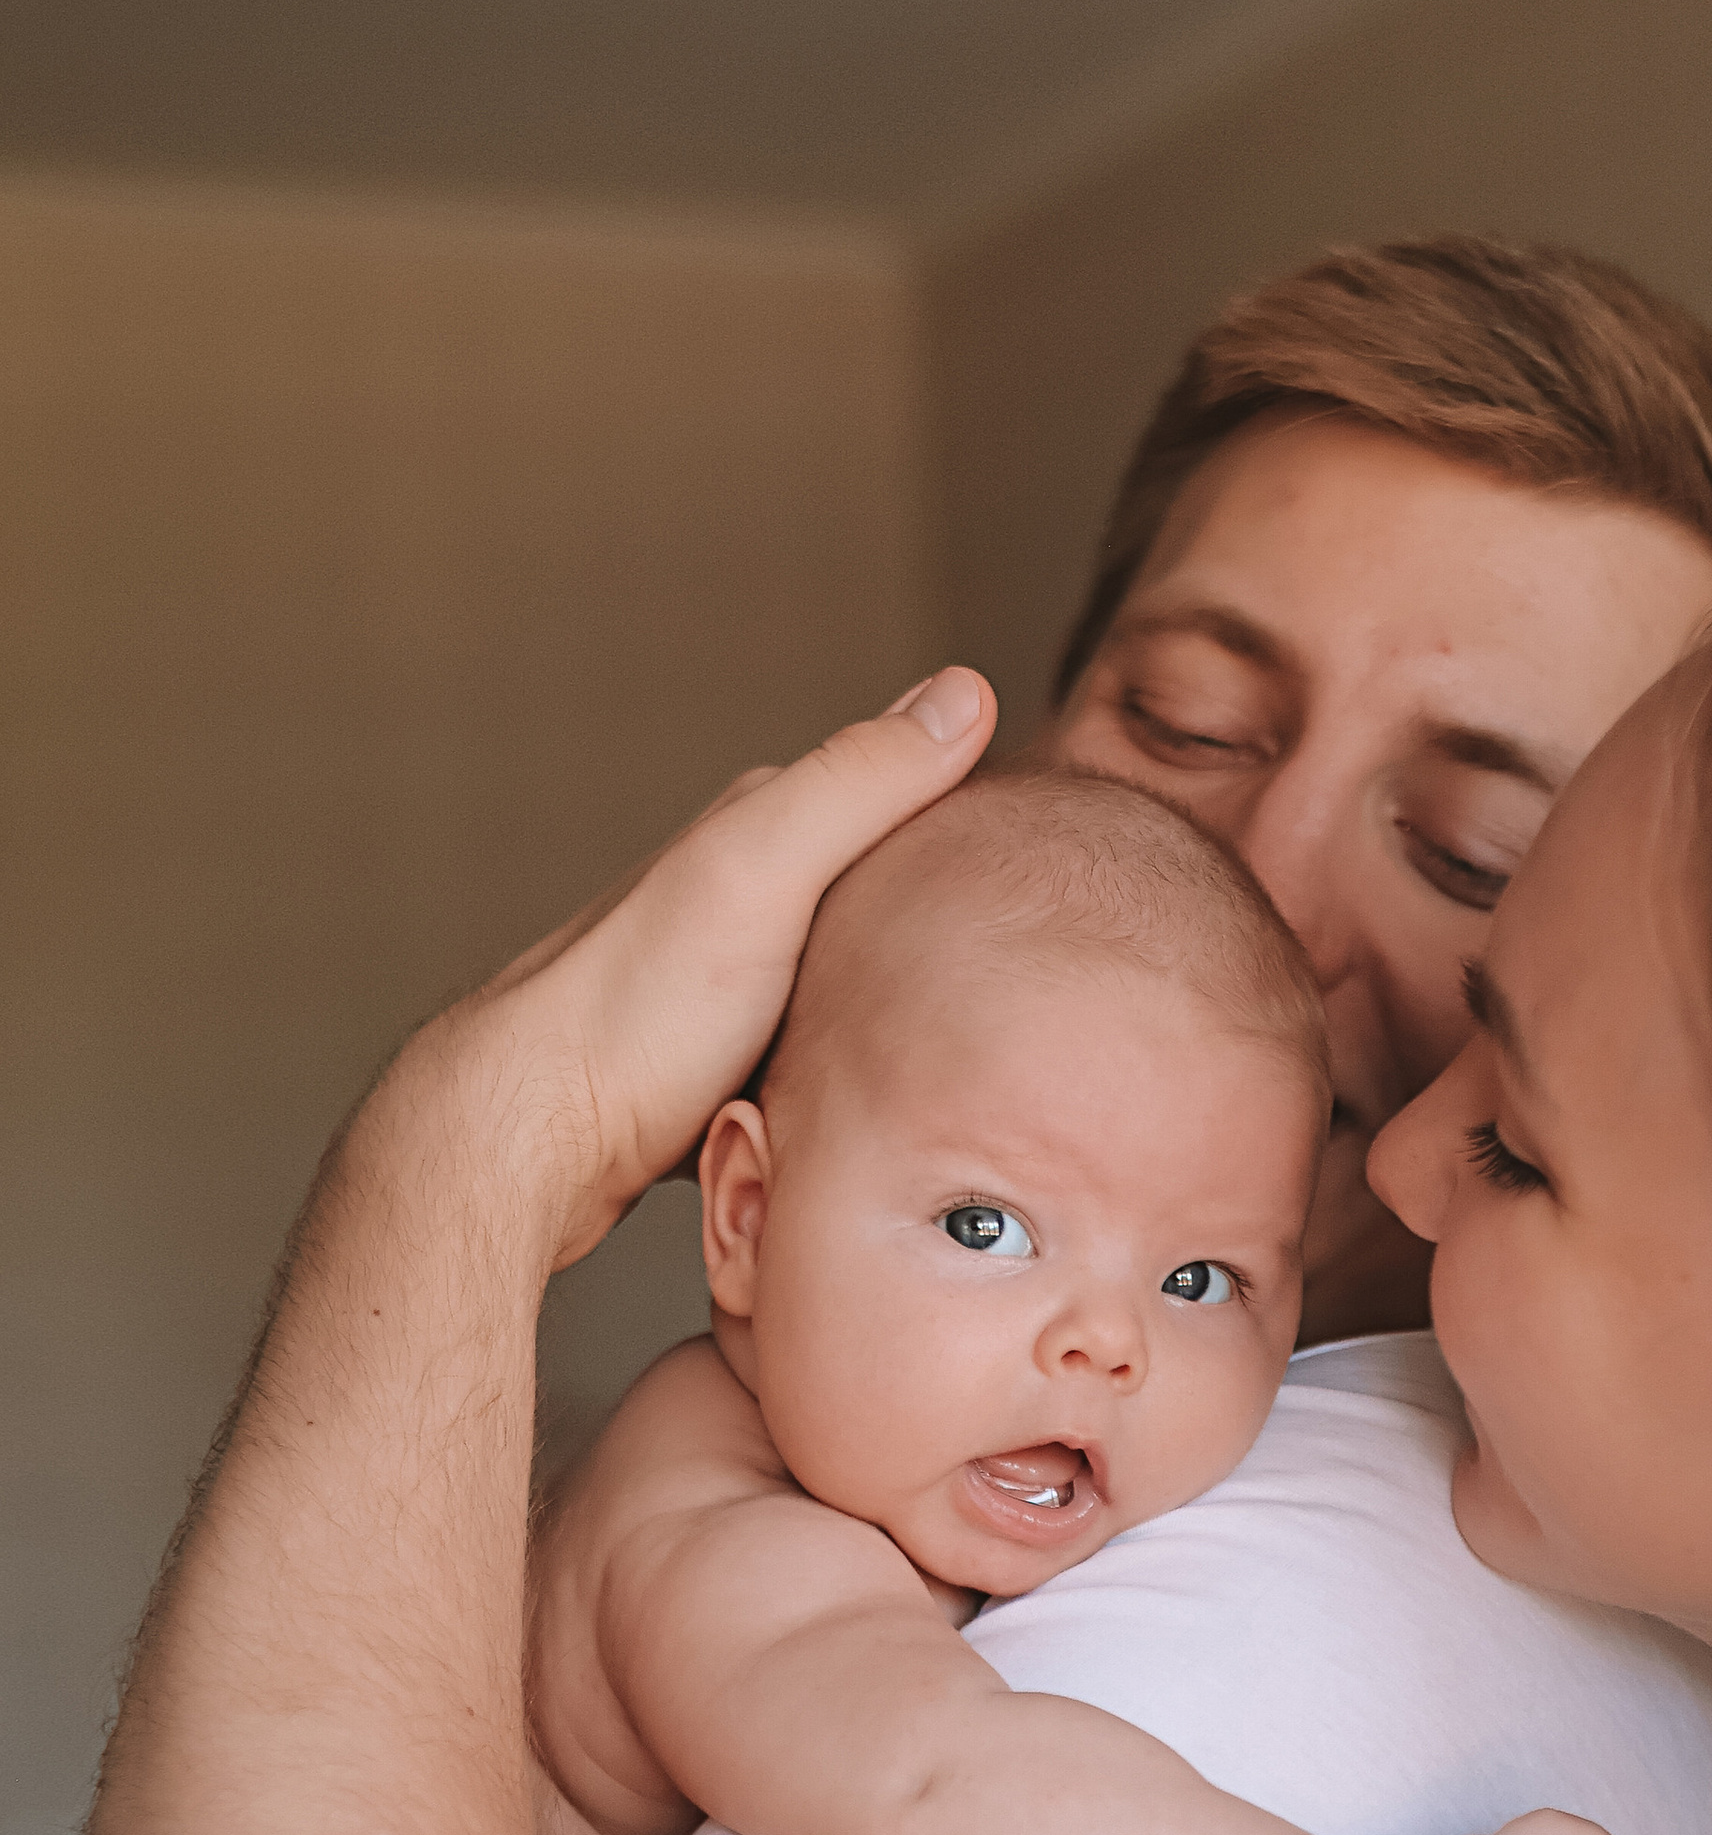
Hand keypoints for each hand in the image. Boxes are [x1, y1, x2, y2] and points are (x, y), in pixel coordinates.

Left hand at [431, 666, 997, 1269]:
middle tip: (1046, 964)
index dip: (977, 821)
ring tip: (989, 1042)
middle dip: (951, 920)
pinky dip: (862, 1069)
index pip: (899, 799)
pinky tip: (894, 1102)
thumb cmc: (635, 1015)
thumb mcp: (761, 873)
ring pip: (853, 978)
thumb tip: (966, 690)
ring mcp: (729, 988)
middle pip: (881, 896)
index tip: (1062, 859)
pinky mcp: (719, 1069)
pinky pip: (821, 1055)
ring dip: (907, 1003)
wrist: (525, 1143)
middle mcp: (738, 899)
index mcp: (755, 834)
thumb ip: (859, 785)